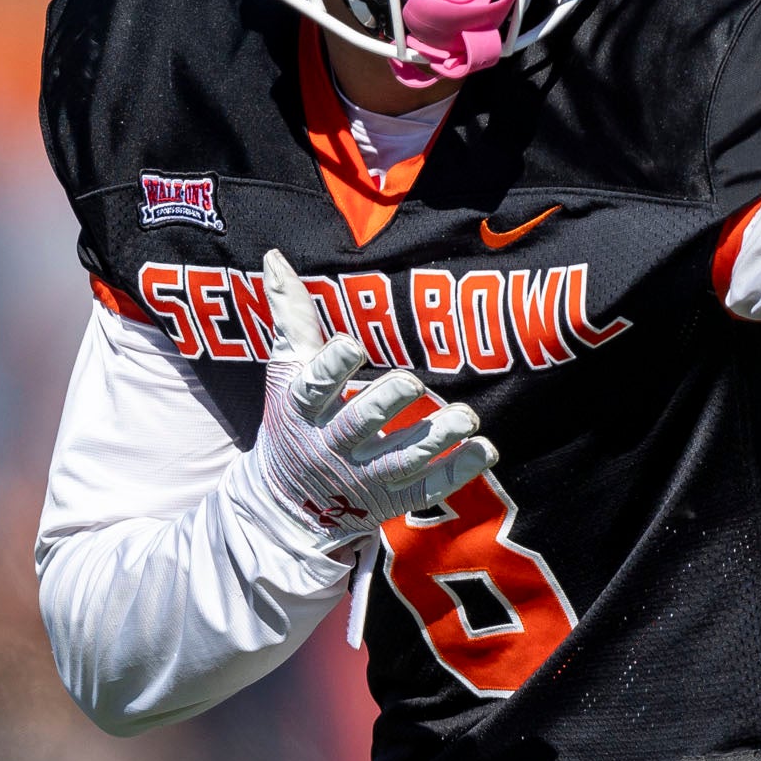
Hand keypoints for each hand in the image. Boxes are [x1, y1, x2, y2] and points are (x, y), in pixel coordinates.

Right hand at [233, 249, 496, 548]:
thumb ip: (290, 315)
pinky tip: (484, 449)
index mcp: (303, 410)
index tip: (352, 344)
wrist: (289, 502)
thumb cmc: (294, 419)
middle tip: (412, 382)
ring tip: (467, 417)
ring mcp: (365, 476)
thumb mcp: (286, 371)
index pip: (314, 388)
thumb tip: (275, 257)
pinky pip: (428, 488)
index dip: (332, 368)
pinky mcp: (394, 497)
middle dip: (385, 404)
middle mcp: (332, 446)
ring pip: (402, 460)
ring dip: (436, 439)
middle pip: (359, 426)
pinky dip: (458, 471)